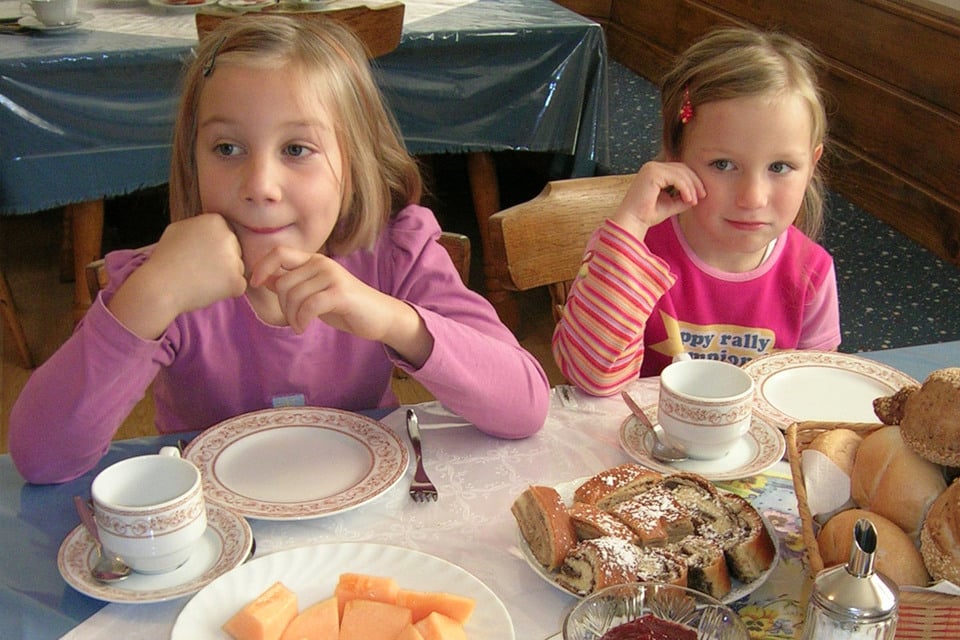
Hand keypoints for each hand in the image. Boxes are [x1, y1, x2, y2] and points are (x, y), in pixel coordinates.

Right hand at [108, 214, 245, 338]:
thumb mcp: (178, 229)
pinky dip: (226, 290)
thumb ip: (198, 226)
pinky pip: (238, 286)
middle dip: (221, 260)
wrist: (160, 287)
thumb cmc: (165, 258)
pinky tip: (206, 289)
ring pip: (237, 268)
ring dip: (224, 276)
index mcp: (215, 221)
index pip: (226, 234)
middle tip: (199, 269)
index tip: (198, 254)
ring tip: (200, 279)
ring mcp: (235, 259)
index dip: (212, 247)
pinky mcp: (237, 281)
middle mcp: (229, 237)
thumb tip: (209, 228)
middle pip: (234, 250)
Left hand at [250, 246, 431, 364]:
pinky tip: (304, 327)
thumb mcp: (313, 293)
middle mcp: (322, 264)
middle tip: (293, 319)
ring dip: (292, 316)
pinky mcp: (340, 293)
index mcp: (314, 261)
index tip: (255, 284)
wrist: (379, 316)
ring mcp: (332, 276)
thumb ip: (291, 283)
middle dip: (282, 306)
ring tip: (300, 324)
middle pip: (283, 282)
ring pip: (294, 296)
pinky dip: (301, 320)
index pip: (278, 252)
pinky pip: (308, 306)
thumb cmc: (344, 306)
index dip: (262, 266)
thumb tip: (262, 277)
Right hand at [611, 161, 705, 238]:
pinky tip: (688, 200)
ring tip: (694, 201)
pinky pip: (676, 178)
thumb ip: (682, 197)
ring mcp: (651, 168)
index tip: (701, 195)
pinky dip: (685, 188)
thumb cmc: (646, 215)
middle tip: (702, 196)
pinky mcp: (653, 174)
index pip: (679, 170)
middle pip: (682, 168)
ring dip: (691, 187)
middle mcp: (652, 167)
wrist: (632, 222)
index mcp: (654, 172)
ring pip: (681, 172)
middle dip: (695, 182)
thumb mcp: (670, 204)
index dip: (692, 180)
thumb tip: (697, 195)